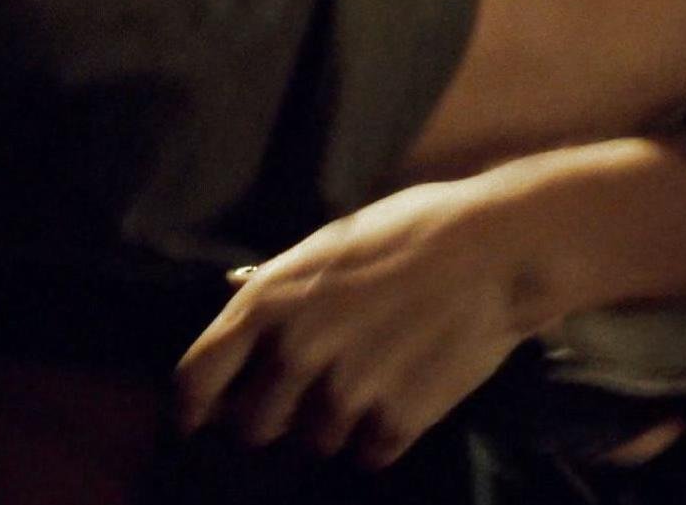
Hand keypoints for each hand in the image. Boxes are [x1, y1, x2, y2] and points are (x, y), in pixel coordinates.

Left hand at [174, 179, 545, 467]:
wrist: (496, 251)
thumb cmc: (409, 231)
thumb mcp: (329, 243)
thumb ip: (277, 279)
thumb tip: (233, 290)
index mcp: (268, 303)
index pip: (197, 375)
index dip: (189, 407)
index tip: (194, 421)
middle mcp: (295, 354)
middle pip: (252, 426)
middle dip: (272, 416)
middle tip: (305, 393)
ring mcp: (345, 394)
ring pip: (314, 442)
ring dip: (332, 423)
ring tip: (371, 380)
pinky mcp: (395, 423)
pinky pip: (368, 454)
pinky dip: (381, 434)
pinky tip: (404, 393)